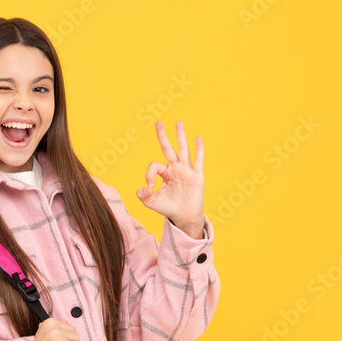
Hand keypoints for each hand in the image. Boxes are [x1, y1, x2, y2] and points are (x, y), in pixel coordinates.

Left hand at [136, 120, 204, 238]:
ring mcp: (187, 171)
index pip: (155, 165)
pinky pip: (198, 160)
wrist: (184, 218)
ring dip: (180, 136)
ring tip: (178, 122)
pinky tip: (198, 138)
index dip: (149, 174)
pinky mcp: (197, 177)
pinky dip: (199, 149)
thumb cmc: (168, 208)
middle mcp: (176, 169)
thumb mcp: (151, 202)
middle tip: (158, 123)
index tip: (149, 187)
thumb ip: (143, 195)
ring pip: (183, 150)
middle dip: (163, 136)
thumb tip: (144, 187)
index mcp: (165, 173)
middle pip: (168, 149)